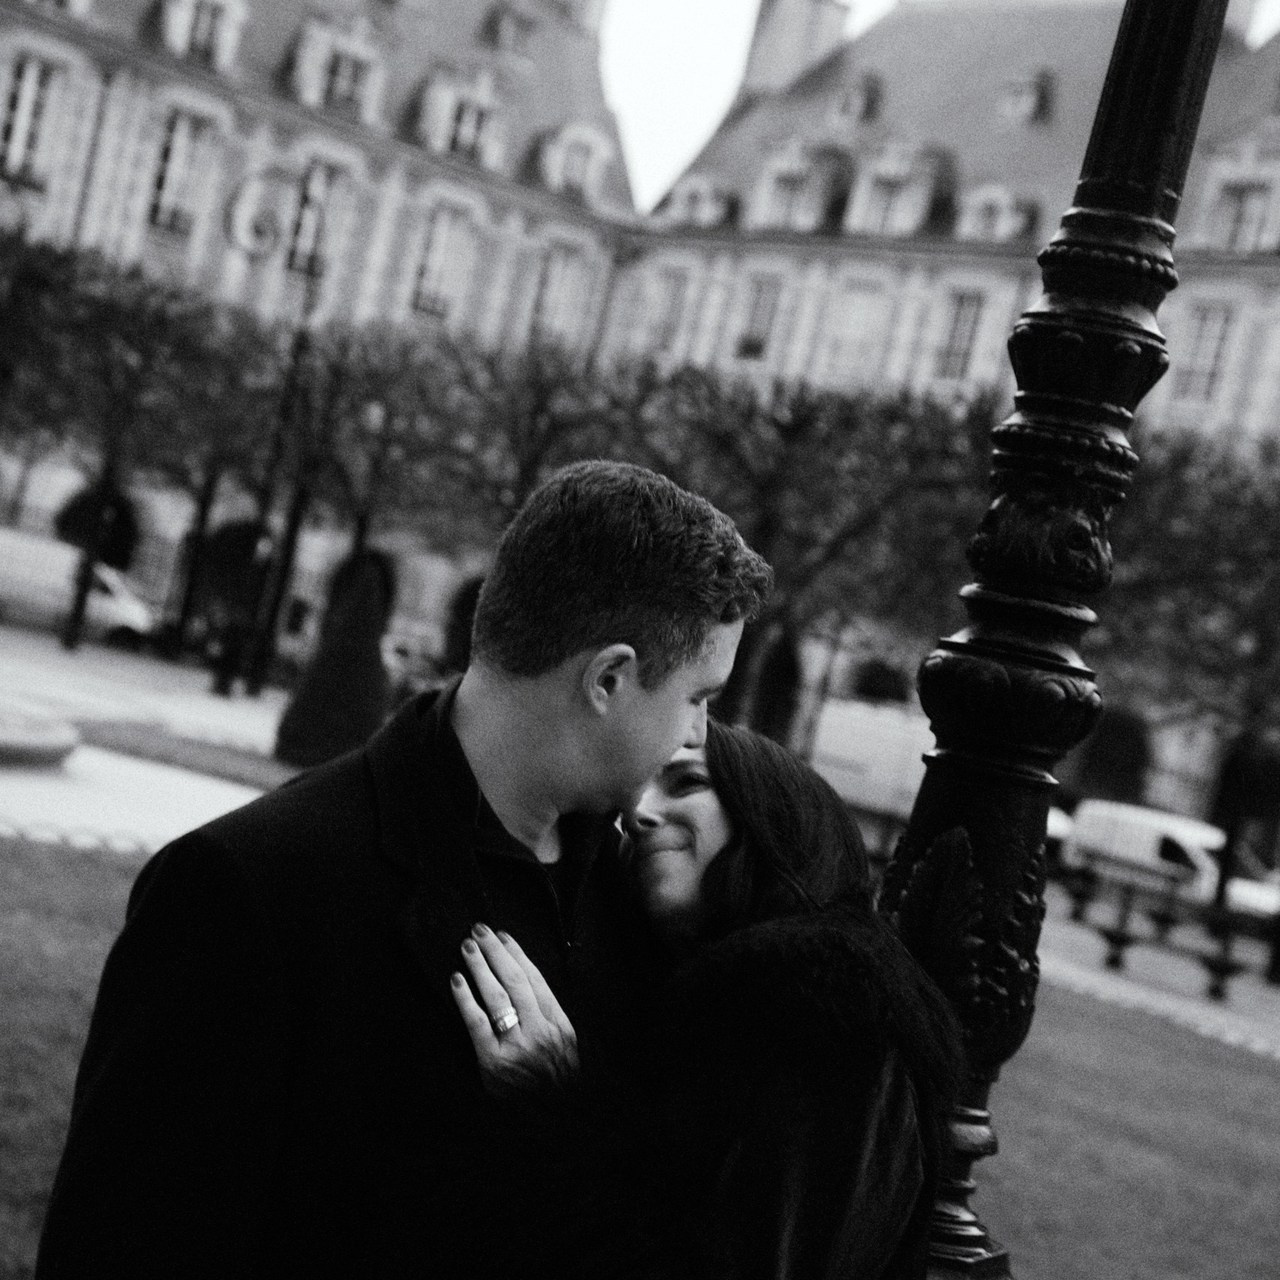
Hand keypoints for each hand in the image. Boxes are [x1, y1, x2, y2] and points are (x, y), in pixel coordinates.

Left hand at [451, 923, 580, 1100]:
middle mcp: (540, 1031)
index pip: (536, 979)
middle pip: (515, 981)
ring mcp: (517, 1047)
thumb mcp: (565, 1048)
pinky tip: (457, 980)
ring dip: (480, 967)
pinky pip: (477, 1023)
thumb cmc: (557, 1085)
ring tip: (467, 947)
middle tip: (479, 931)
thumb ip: (548, 1018)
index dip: (518, 954)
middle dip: (496, 952)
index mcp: (559, 1024)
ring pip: (497, 996)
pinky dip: (466, 999)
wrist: (556, 1124)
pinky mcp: (493, 1063)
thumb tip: (525, 981)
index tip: (503, 936)